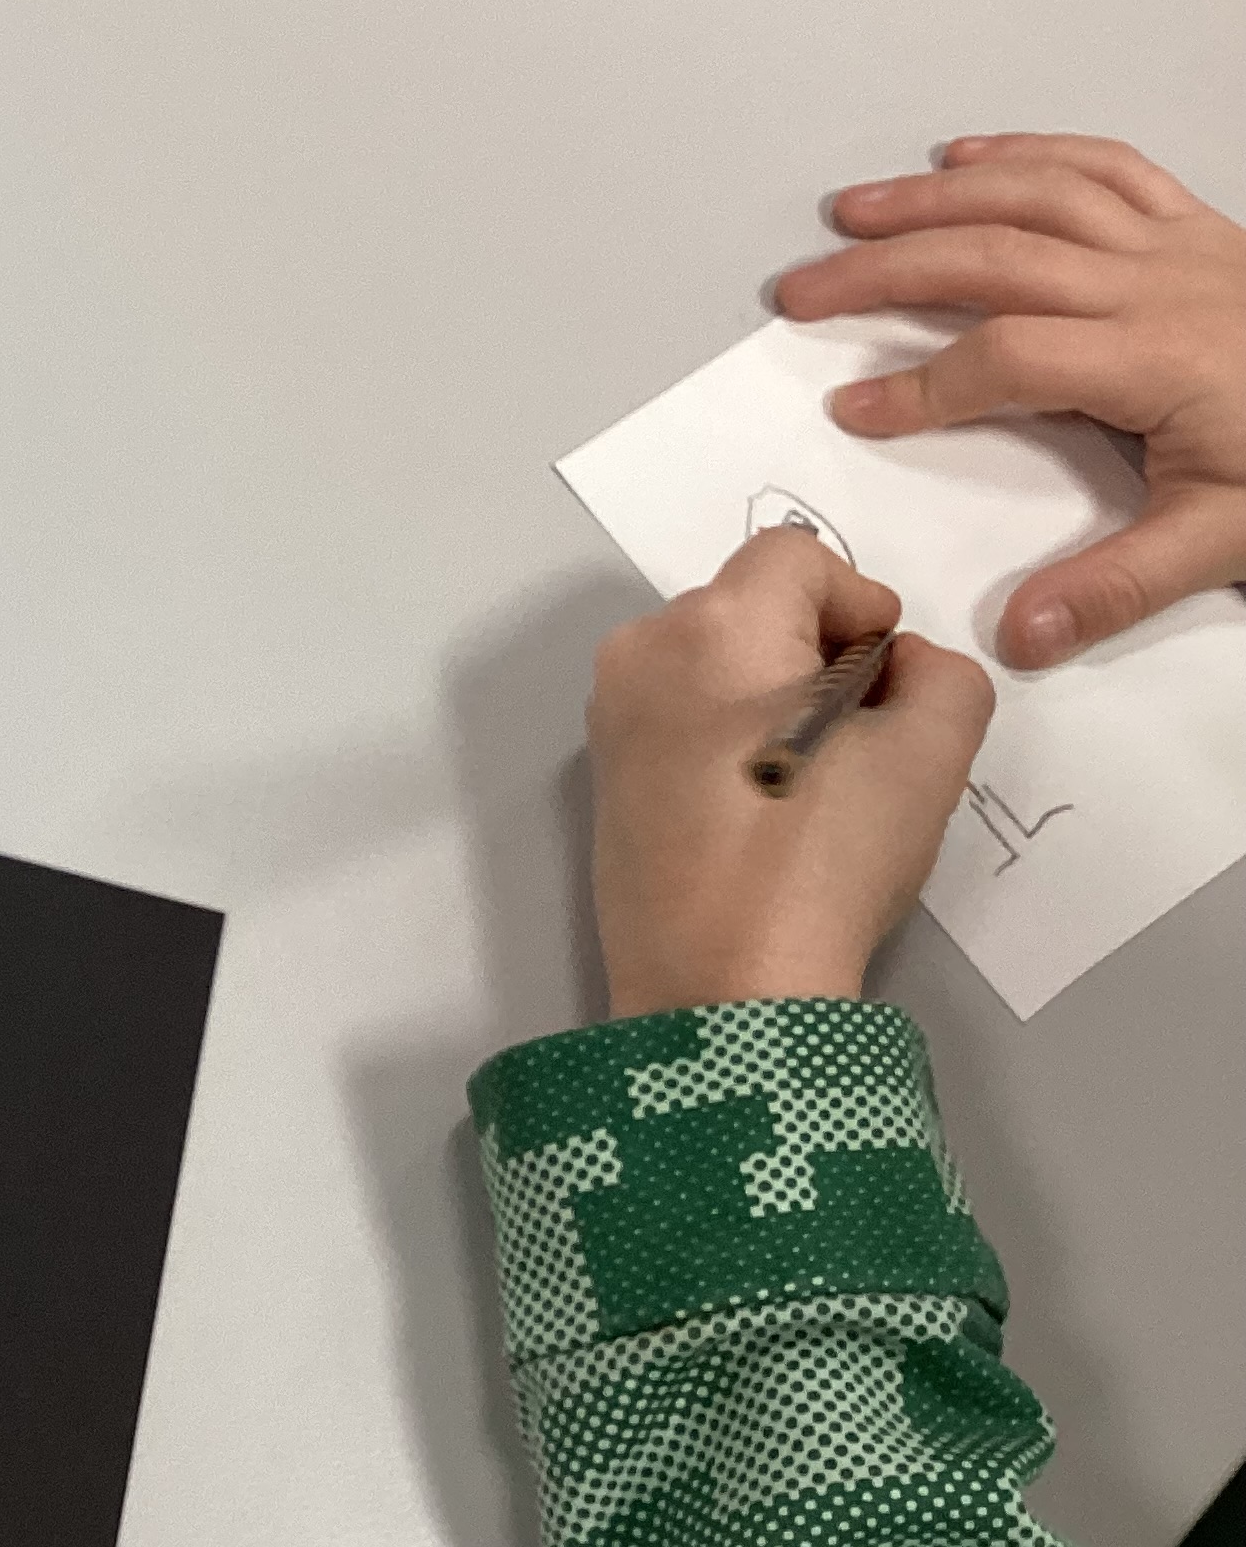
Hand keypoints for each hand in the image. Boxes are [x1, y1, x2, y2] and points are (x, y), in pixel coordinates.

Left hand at [589, 528, 994, 1017]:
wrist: (720, 990)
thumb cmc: (822, 860)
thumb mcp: (930, 754)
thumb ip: (942, 675)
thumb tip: (896, 665)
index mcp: (711, 627)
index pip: (796, 557)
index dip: (858, 601)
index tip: (887, 672)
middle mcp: (642, 652)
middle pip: (748, 603)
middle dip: (815, 647)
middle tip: (863, 730)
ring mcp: (611, 715)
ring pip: (714, 660)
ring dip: (774, 691)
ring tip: (818, 776)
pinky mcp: (604, 773)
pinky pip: (681, 712)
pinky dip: (731, 732)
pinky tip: (767, 803)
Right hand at [778, 134, 1245, 667]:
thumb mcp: (1228, 542)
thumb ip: (1118, 586)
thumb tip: (1020, 635)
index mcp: (1159, 360)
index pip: (1010, 357)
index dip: (923, 383)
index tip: (855, 409)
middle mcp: (1157, 284)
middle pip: (997, 255)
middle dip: (887, 271)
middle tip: (803, 294)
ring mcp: (1176, 244)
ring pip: (1036, 195)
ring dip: (936, 199)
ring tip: (853, 213)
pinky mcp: (1192, 225)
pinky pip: (1102, 167)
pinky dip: (1028, 153)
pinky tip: (964, 157)